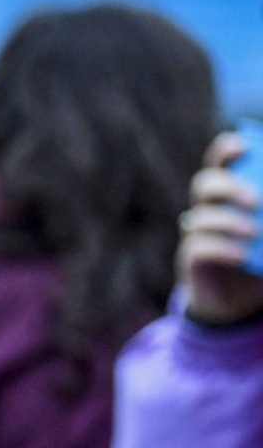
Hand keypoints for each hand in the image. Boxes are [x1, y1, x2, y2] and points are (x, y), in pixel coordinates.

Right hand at [177, 132, 262, 325]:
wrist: (240, 300)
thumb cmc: (261, 257)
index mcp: (228, 193)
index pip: (219, 162)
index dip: (226, 150)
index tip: (245, 146)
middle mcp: (207, 209)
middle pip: (203, 184)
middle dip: (227, 186)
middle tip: (256, 200)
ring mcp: (196, 236)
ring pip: (199, 218)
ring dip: (227, 222)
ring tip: (254, 232)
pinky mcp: (192, 262)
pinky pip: (198, 249)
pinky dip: (222, 249)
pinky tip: (242, 255)